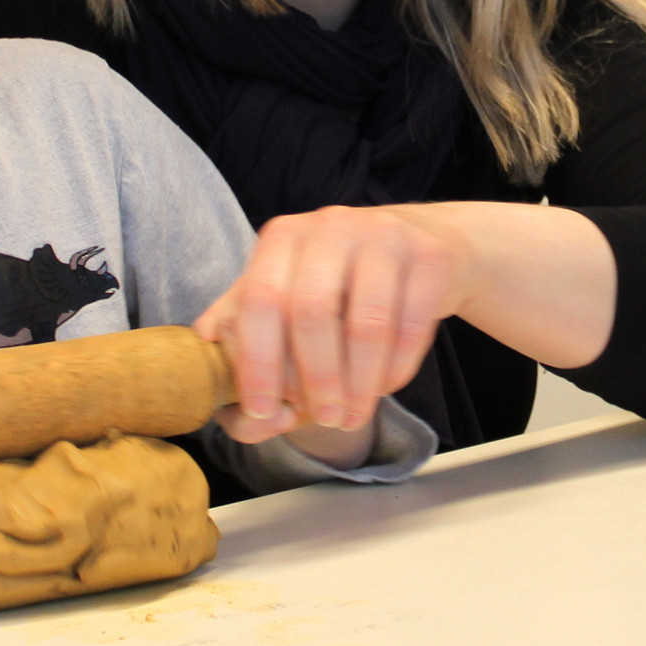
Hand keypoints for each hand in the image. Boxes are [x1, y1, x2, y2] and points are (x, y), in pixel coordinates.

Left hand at [194, 205, 472, 445]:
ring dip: (358, 384)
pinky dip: (396, 369)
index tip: (264, 411)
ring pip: (366, 324)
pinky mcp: (429, 255)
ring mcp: (383, 235)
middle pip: (311, 312)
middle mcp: (330, 226)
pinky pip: (410, 326)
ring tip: (353, 417)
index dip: (257, 362)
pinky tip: (386, 388)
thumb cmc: (343, 281)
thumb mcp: (288, 291)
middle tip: (323, 420)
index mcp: (283, 237)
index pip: (259, 300)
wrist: (424, 247)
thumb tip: (215, 365)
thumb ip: (245, 328)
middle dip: (314, 379)